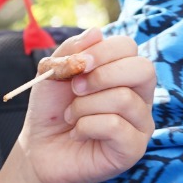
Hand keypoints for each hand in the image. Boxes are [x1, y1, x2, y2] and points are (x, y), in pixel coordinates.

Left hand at [13, 30, 155, 182]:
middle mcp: (139, 96)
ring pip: (123, 99)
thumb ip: (72, 50)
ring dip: (84, 106)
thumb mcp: (53, 72)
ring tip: (71, 116)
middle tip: (76, 89)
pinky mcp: (134, 148)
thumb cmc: (51, 110)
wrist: (39, 150)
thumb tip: (97, 32)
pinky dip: (86, 126)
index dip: (102, 51)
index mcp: (123, 73)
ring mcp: (141, 123)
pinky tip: (78, 133)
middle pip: (143, 69)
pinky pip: (115, 126)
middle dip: (102, 76)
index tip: (77, 64)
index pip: (129, 47)